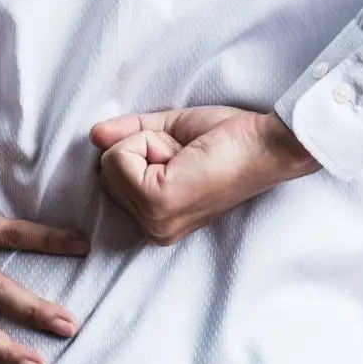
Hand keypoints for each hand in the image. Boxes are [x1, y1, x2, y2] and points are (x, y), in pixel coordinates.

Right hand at [89, 106, 321, 244]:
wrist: (267, 143)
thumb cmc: (231, 139)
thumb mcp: (170, 134)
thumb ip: (130, 136)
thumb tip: (95, 134)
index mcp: (158, 219)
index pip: (113, 174)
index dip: (145, 148)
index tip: (183, 154)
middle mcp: (153, 229)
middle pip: (106, 169)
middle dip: (143, 146)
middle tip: (186, 154)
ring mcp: (154, 220)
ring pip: (111, 160)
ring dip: (149, 144)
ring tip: (187, 156)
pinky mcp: (157, 202)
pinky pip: (119, 155)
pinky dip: (149, 141)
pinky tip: (184, 155)